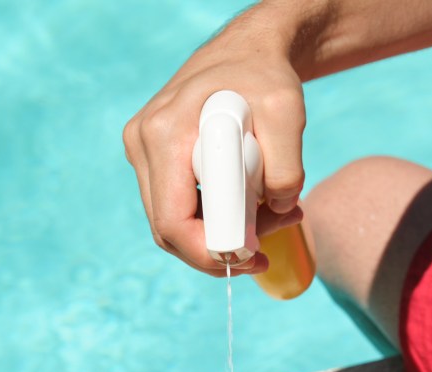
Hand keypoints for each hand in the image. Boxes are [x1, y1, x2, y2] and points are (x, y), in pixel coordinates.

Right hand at [122, 11, 306, 275]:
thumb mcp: (287, 111)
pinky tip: (259, 207)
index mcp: (166, 134)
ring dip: (223, 235)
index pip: (172, 221)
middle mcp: (144, 144)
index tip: (252, 258)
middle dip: (219, 249)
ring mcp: (145, 153)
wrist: (246, 54)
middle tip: (266, 252)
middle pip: (169, 230)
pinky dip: (218, 218)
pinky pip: (181, 207)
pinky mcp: (157, 160)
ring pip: (174, 223)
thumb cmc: (264, 77)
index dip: (209, 252)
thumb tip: (279, 209)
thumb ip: (287, 166)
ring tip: (277, 216)